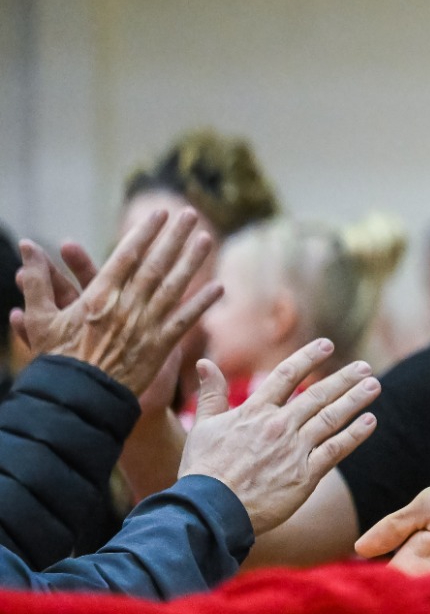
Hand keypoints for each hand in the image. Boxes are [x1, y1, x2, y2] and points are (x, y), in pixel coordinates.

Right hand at [11, 209, 221, 394]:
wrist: (76, 400)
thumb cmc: (56, 360)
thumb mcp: (40, 319)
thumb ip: (37, 282)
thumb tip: (26, 248)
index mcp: (99, 296)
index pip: (127, 256)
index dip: (145, 233)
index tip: (160, 213)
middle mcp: (127, 306)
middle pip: (156, 265)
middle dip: (174, 237)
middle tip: (191, 214)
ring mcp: (146, 326)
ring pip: (175, 287)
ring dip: (192, 262)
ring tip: (207, 239)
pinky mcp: (160, 347)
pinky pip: (185, 321)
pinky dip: (202, 303)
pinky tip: (219, 287)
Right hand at [179, 340, 380, 534]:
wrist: (210, 512)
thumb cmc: (203, 472)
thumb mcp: (202, 428)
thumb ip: (210, 395)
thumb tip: (204, 363)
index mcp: (254, 412)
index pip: (287, 375)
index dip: (309, 357)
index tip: (327, 345)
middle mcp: (279, 426)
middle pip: (318, 395)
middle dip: (344, 379)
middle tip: (364, 367)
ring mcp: (294, 449)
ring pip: (332, 418)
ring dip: (355, 400)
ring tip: (374, 386)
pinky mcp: (305, 475)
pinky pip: (336, 449)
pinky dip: (355, 434)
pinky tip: (370, 422)